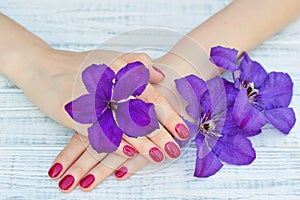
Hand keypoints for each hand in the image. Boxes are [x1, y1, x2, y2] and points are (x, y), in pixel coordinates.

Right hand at [43, 49, 189, 191]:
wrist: (41, 65)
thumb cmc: (78, 64)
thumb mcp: (109, 57)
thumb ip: (135, 62)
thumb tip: (159, 75)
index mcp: (119, 71)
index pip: (150, 95)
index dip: (168, 114)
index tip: (183, 130)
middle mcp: (107, 84)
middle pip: (139, 112)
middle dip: (160, 132)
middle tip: (175, 149)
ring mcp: (90, 98)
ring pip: (120, 123)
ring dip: (141, 142)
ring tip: (158, 155)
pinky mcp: (72, 111)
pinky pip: (97, 129)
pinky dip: (113, 140)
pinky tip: (127, 152)